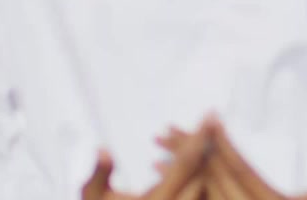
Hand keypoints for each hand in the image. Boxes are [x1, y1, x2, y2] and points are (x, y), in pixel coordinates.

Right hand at [83, 118, 212, 199]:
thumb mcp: (93, 196)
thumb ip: (100, 174)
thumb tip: (103, 150)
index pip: (185, 164)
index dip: (198, 138)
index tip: (209, 115)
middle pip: (201, 169)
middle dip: (206, 142)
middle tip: (213, 118)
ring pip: (203, 178)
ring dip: (203, 154)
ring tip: (205, 132)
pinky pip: (198, 188)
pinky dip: (196, 169)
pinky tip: (190, 156)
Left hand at [157, 117, 306, 199]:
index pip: (236, 165)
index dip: (220, 140)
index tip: (207, 117)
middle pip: (208, 176)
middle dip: (185, 152)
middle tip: (160, 133)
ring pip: (198, 190)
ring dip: (176, 171)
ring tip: (154, 154)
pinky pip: (199, 198)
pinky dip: (181, 188)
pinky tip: (160, 178)